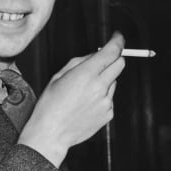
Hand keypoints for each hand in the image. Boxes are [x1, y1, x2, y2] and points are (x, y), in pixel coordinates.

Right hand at [18, 32, 125, 166]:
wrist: (51, 133)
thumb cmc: (51, 104)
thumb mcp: (60, 75)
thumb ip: (81, 61)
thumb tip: (96, 54)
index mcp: (87, 74)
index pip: (112, 51)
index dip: (118, 41)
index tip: (118, 37)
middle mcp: (100, 87)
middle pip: (120, 64)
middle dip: (114, 58)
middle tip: (102, 61)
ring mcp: (106, 101)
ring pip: (114, 81)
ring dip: (105, 80)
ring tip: (84, 91)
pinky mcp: (108, 113)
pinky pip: (110, 98)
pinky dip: (102, 96)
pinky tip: (86, 104)